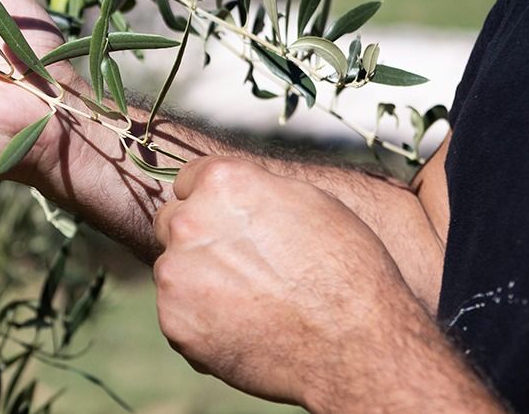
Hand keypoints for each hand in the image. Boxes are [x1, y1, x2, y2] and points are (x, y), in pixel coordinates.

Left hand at [152, 156, 434, 409]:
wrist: (356, 347)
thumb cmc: (347, 270)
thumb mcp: (309, 203)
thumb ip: (255, 189)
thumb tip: (230, 189)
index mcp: (223, 182)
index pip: (187, 180)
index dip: (210, 202)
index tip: (230, 224)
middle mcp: (189, 222)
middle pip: (172, 223)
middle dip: (197, 240)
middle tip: (241, 267)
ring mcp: (176, 274)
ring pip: (174, 271)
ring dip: (199, 283)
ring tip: (252, 304)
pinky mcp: (174, 322)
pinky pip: (179, 314)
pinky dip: (202, 322)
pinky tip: (245, 330)